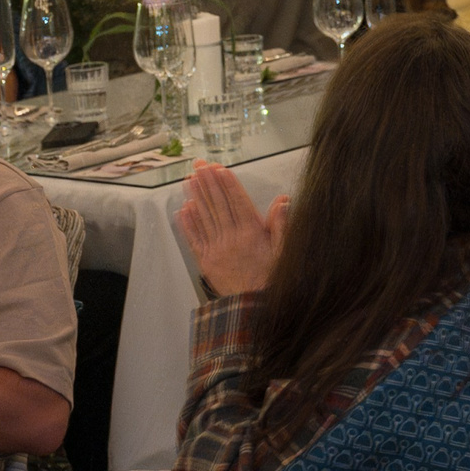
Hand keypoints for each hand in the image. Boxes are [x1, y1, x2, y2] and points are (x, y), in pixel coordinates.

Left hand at [176, 162, 288, 296]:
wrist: (253, 305)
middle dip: (208, 183)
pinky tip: (184, 209)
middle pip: (217, 205)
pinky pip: (195, 238)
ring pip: (204, 217)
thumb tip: (282, 200)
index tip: (220, 168)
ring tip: (190, 179)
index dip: (227, 184)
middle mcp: (231, 238)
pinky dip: (188, 223)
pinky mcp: (206, 260)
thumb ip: (281, 225)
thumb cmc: (272, 278)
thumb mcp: (285, 251)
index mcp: (251, 233)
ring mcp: (216, 249)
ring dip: (196, 196)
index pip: (237, 202)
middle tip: (199, 165)